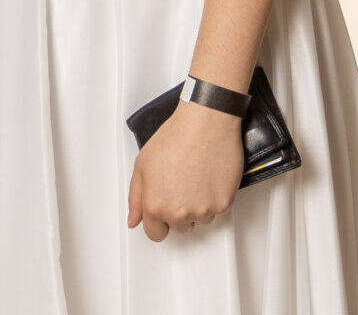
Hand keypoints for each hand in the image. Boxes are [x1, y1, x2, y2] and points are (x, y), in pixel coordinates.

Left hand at [126, 101, 243, 242]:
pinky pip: (217, 211)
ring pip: (200, 220)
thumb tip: (134, 219)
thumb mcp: (142, 165)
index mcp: (155, 205)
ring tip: (195, 179)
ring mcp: (202, 210)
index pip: (155, 234)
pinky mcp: (223, 204)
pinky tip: (208, 178)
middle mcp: (178, 213)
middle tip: (181, 186)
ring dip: (198, 207)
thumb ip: (136, 197)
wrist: (205, 124)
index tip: (163, 212)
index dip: (158, 221)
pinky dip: (214, 198)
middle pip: (179, 229)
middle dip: (179, 213)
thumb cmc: (176, 137)